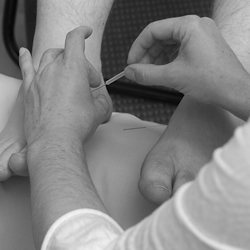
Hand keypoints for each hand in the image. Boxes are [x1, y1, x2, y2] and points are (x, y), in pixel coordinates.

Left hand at [19, 26, 110, 146]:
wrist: (55, 140)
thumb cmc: (76, 125)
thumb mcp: (98, 111)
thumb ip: (101, 101)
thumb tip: (100, 100)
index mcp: (74, 68)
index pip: (75, 39)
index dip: (82, 32)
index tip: (87, 32)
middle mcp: (54, 69)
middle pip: (66, 54)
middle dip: (80, 64)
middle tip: (88, 82)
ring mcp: (39, 78)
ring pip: (48, 58)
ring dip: (59, 60)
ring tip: (67, 69)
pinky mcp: (29, 90)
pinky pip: (26, 67)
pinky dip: (25, 58)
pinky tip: (24, 53)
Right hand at [124, 15, 248, 111]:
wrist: (235, 92)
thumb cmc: (212, 81)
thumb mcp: (172, 77)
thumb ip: (146, 74)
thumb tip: (130, 72)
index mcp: (189, 26)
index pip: (153, 31)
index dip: (138, 47)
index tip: (132, 63)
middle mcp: (196, 26)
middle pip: (161, 37)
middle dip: (148, 55)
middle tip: (139, 71)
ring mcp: (201, 35)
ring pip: (170, 44)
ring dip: (158, 58)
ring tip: (151, 73)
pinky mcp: (204, 46)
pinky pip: (180, 49)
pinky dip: (169, 60)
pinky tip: (164, 71)